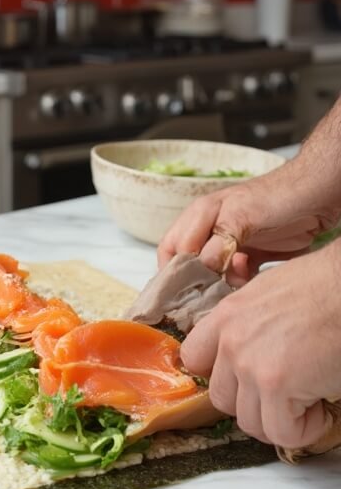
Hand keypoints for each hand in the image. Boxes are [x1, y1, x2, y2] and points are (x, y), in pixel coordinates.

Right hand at [158, 163, 336, 283]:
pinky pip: (233, 279)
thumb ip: (217, 241)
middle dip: (198, 281)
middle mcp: (210, 231)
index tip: (187, 292)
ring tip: (242, 273)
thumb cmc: (278, 197)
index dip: (174, 272)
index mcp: (200, 216)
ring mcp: (230, 245)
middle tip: (214, 287)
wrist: (318, 196)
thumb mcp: (241, 215)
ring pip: (211, 276)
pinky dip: (238, 283)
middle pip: (188, 266)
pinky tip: (251, 275)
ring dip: (222, 282)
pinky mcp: (249, 257)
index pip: (172, 250)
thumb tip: (200, 267)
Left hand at [179, 244, 340, 448]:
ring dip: (281, 421)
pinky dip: (304, 430)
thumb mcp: (270, 293)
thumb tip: (253, 353)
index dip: (221, 377)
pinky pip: (282, 432)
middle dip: (255, 405)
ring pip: (250, 422)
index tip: (245, 381)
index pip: (194, 359)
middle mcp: (231, 340)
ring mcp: (250, 364)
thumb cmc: (326, 287)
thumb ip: (249, 324)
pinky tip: (322, 409)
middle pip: (222, 399)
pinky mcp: (276, 385)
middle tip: (286, 396)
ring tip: (309, 400)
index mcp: (228, 315)